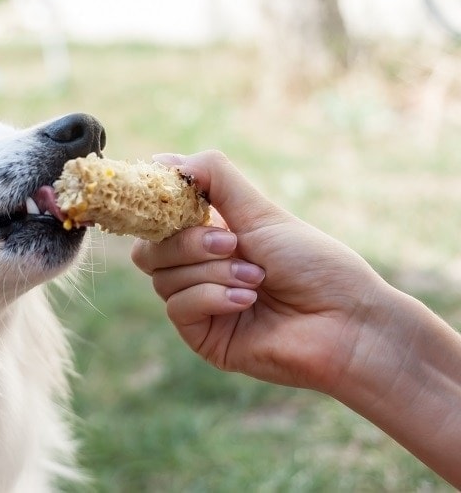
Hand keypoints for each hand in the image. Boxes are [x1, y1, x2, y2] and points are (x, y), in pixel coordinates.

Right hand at [131, 150, 395, 393]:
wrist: (346, 321)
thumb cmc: (314, 264)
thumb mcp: (260, 213)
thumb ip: (213, 179)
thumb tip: (161, 158)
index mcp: (210, 237)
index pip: (159, 221)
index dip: (160, 208)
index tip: (173, 193)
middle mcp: (199, 270)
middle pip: (149, 251)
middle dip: (189, 243)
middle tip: (232, 243)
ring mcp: (199, 305)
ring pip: (163, 279)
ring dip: (212, 272)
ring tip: (257, 278)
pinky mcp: (203, 337)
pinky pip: (178, 308)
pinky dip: (212, 297)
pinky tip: (248, 301)